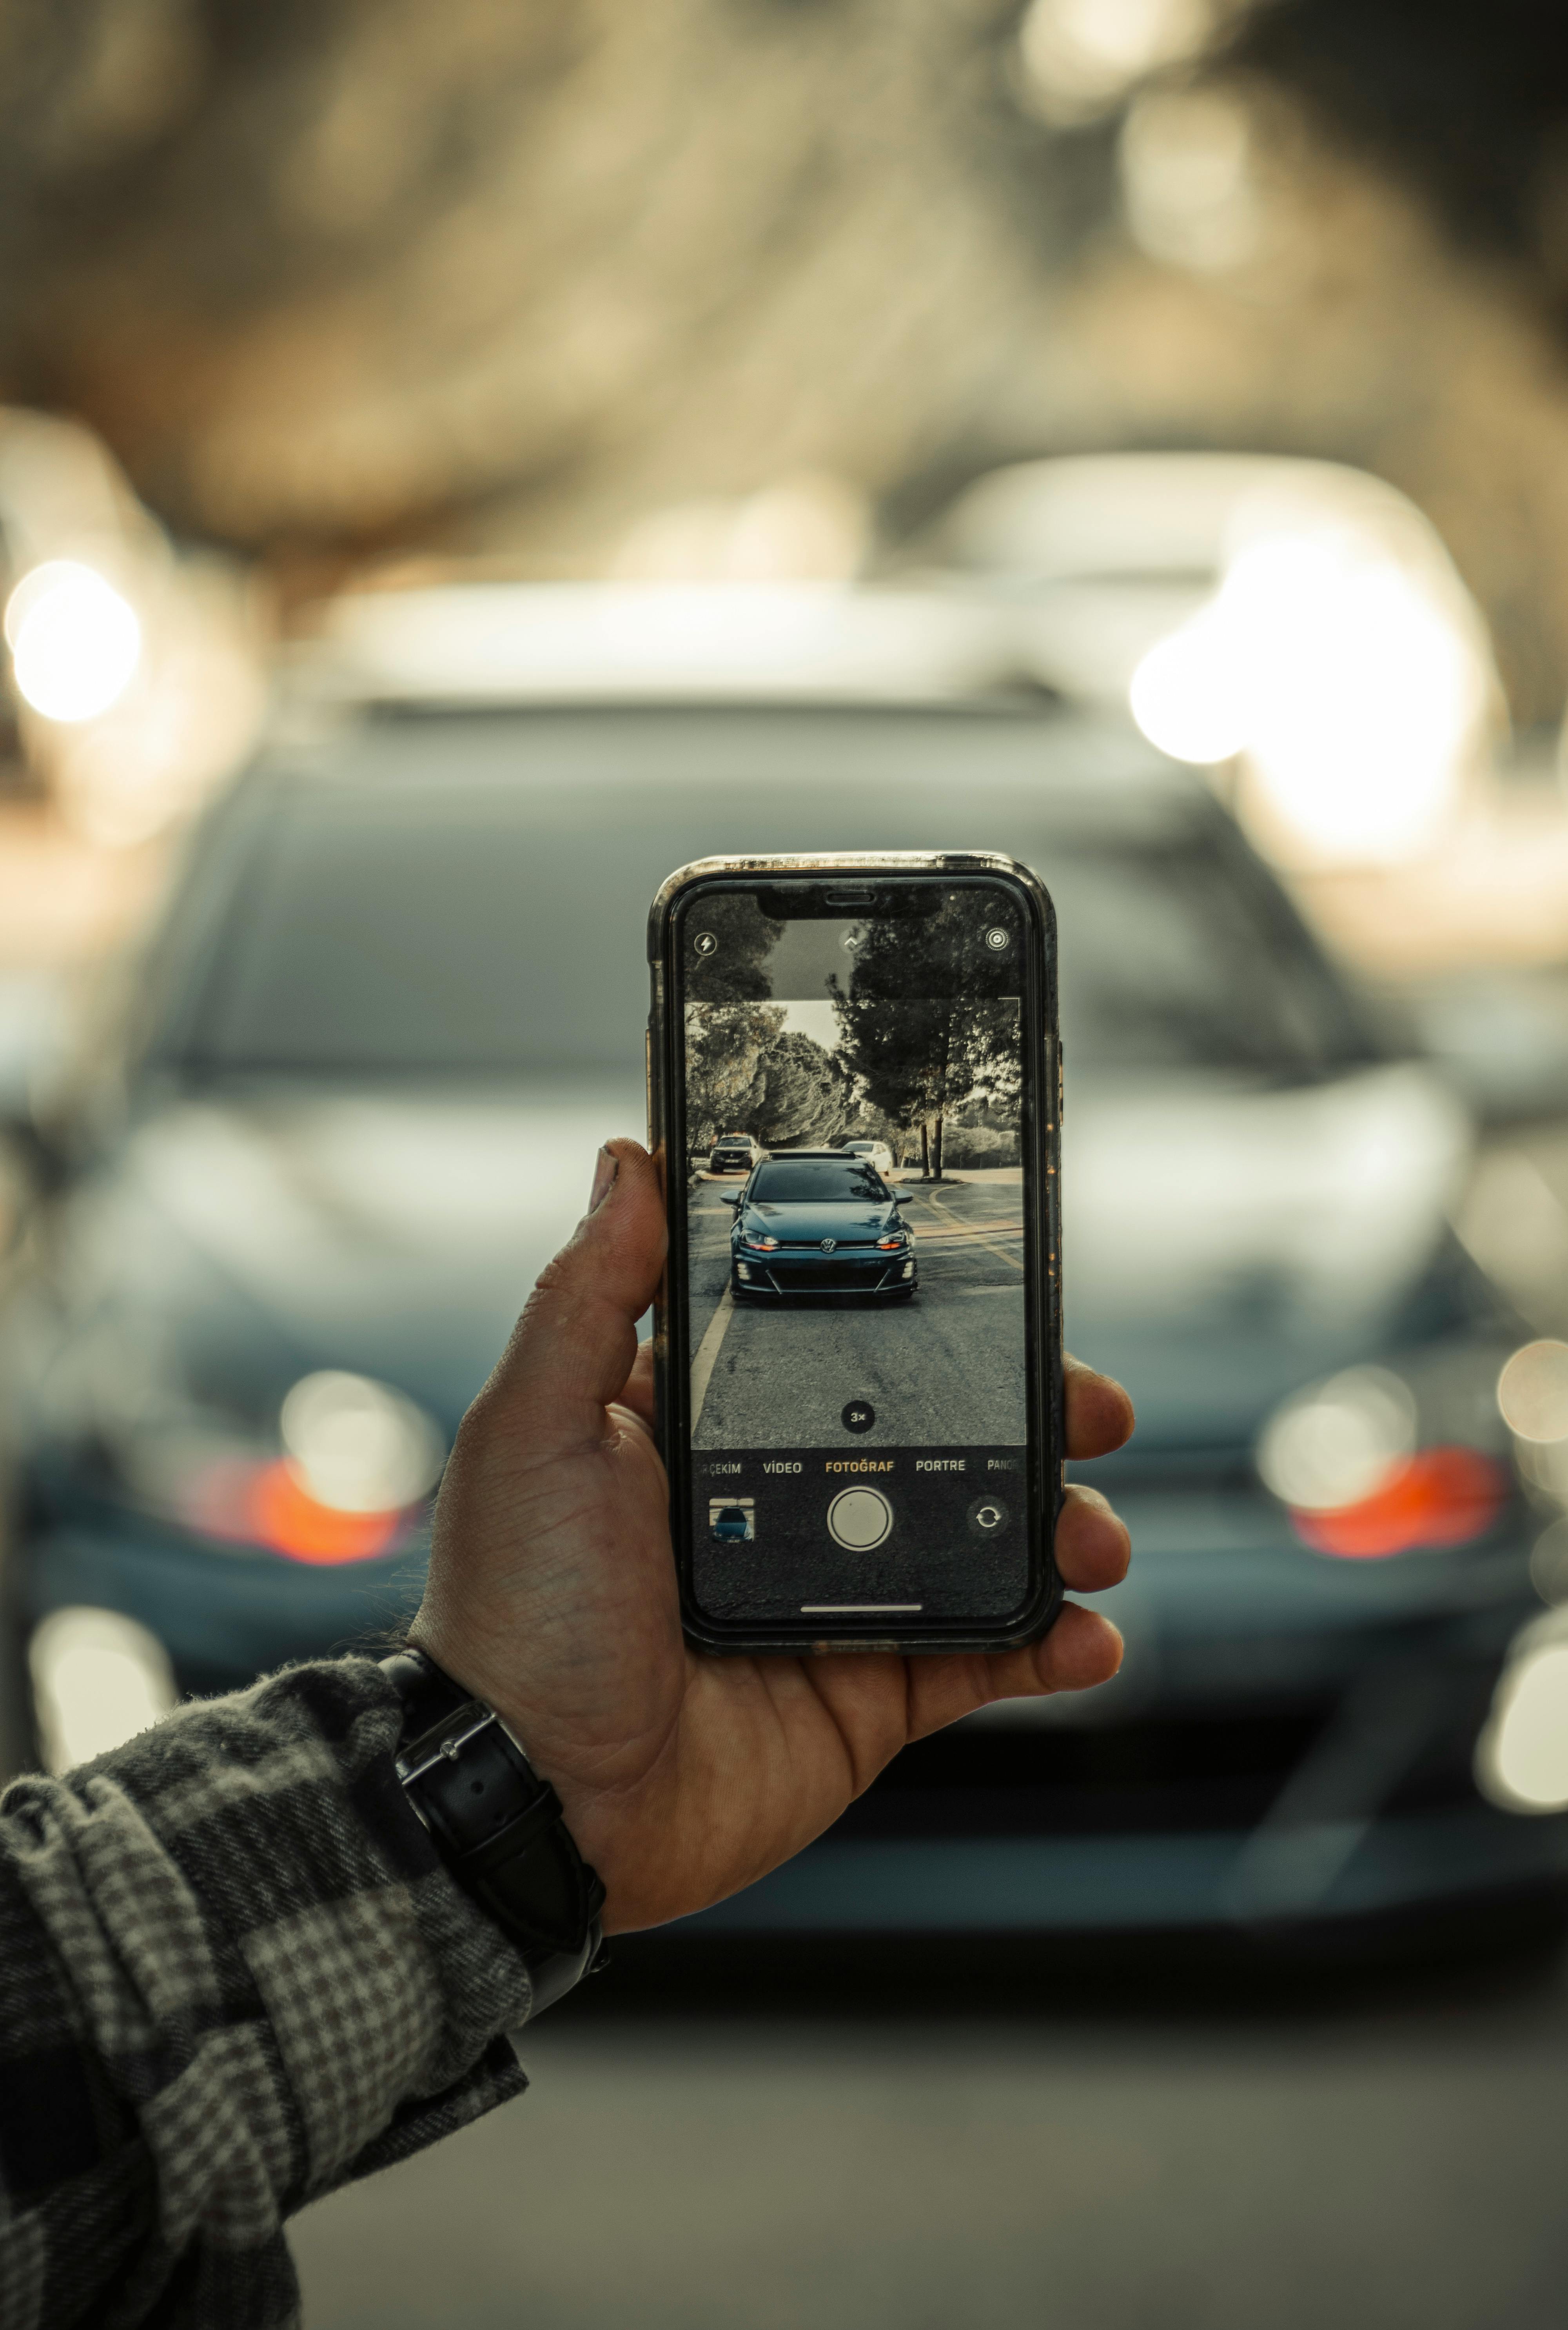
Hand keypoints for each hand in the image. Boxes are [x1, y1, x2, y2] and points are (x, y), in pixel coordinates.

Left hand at [411, 1139, 1133, 1933]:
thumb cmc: (515, 1611)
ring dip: (1059, 1527)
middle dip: (1029, 1416)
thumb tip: (627, 1162)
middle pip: (937, 1435)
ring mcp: (832, 1600)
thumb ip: (591, 1295)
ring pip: (980, 1540)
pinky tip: (1084, 1632)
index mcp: (707, 1432)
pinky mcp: (866, 1693)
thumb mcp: (536, 1426)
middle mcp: (778, 1504)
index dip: (926, 1320)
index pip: (837, 1348)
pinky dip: (1049, 1643)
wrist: (532, 1800)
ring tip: (1092, 1537)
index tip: (1002, 1293)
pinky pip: (982, 1658)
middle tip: (1089, 1407)